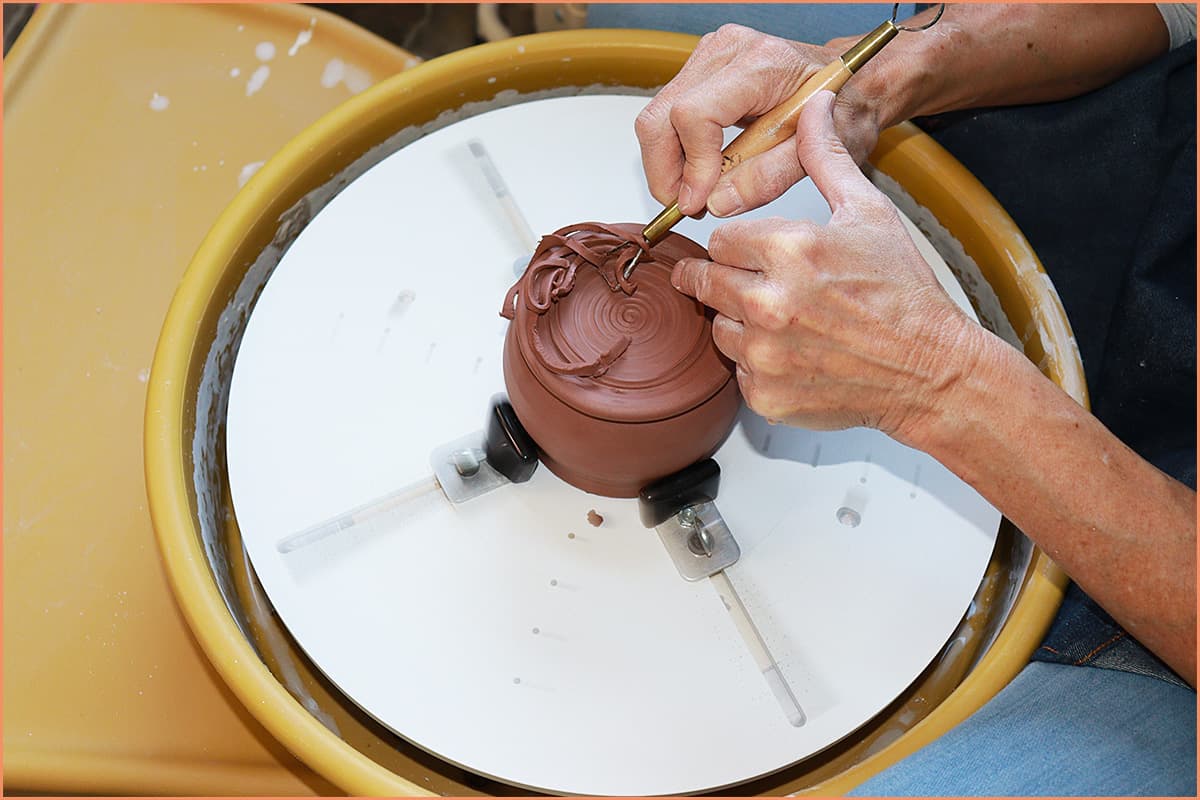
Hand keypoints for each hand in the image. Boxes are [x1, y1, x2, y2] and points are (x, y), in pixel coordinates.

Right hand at [634, 24, 885, 218]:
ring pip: (656, 117)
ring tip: (696, 193)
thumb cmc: (844, 110)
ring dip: (668, 164)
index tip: (699, 203)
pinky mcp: (701, 69)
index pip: (694, 115)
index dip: (691, 166)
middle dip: (665, 171)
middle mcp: (727, 50)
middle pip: (660, 115)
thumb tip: (717, 202)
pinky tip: (700, 172)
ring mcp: (710, 55)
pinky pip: (667, 115)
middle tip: (687, 206)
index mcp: (761, 64)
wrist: (854, 82)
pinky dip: (675, 151)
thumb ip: (769, 178)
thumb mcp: (822, 153)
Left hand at [672, 90, 980, 440]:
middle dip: (722, 279)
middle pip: (704, 282)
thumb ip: (827, 158)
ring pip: (719, 329)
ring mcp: (764, 354)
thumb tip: (815, 106)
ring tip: (786, 320)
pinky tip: (796, 354)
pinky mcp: (766, 394)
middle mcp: (768, 303)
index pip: (720, 239)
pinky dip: (759, 366)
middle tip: (750, 283)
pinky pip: (739, 373)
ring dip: (739, 324)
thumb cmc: (905, 295)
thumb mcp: (869, 213)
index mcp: (789, 250)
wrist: (932, 370)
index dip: (735, 245)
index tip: (749, 252)